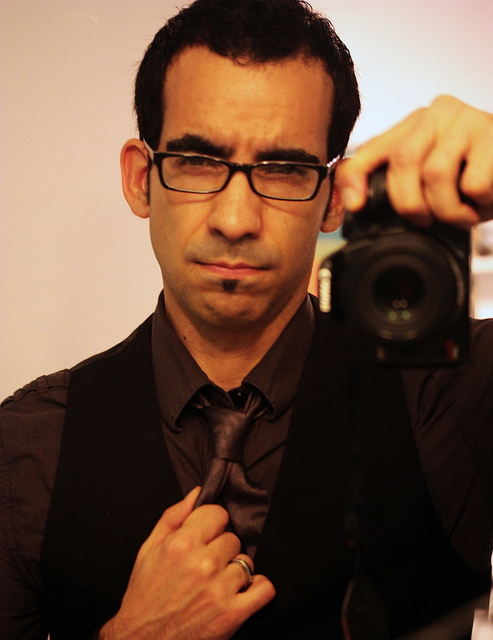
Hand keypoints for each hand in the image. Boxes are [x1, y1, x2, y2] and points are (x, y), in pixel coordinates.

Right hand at [99, 487, 274, 639]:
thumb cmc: (144, 597)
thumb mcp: (148, 549)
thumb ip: (173, 516)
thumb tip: (196, 493)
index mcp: (181, 544)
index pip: (218, 513)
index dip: (212, 524)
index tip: (208, 535)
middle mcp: (202, 563)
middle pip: (233, 538)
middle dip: (222, 549)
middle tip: (207, 565)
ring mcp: (219, 589)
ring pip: (246, 562)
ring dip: (235, 572)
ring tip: (218, 583)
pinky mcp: (232, 614)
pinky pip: (264, 588)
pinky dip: (257, 589)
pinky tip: (242, 592)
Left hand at [335, 95, 492, 227]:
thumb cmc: (476, 178)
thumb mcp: (430, 183)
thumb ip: (393, 185)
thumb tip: (350, 202)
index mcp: (415, 124)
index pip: (372, 148)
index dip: (355, 178)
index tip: (355, 207)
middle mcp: (438, 114)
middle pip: (401, 162)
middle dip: (410, 204)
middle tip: (428, 219)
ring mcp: (468, 119)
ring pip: (435, 174)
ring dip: (447, 209)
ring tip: (461, 213)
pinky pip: (472, 183)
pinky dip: (477, 204)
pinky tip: (484, 200)